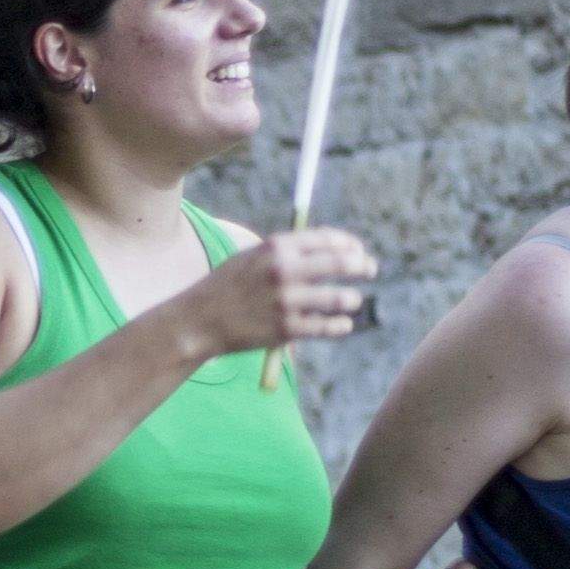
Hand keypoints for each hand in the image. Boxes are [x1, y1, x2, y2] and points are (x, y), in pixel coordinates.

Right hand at [173, 227, 374, 359]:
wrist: (200, 321)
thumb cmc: (227, 287)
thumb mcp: (252, 258)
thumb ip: (285, 252)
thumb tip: (322, 247)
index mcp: (276, 247)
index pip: (326, 239)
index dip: (348, 243)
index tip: (357, 249)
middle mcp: (284, 271)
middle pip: (340, 263)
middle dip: (361, 265)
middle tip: (370, 268)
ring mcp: (286, 301)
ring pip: (338, 298)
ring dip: (350, 299)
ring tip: (352, 301)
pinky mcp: (286, 329)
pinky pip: (326, 326)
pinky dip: (339, 326)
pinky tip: (343, 325)